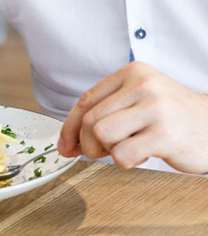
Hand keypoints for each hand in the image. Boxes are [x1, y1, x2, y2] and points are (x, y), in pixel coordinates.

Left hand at [58, 62, 207, 172]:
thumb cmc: (171, 118)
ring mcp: (156, 108)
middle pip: (91, 121)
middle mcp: (144, 85)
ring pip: (102, 135)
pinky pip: (122, 154)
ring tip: (129, 149)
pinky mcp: (164, 134)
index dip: (69, 128)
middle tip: (104, 152)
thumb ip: (105, 111)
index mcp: (134, 73)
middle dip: (89, 144)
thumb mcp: (139, 100)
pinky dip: (125, 162)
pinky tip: (143, 156)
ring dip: (109, 152)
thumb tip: (66, 142)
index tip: (65, 146)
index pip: (86, 101)